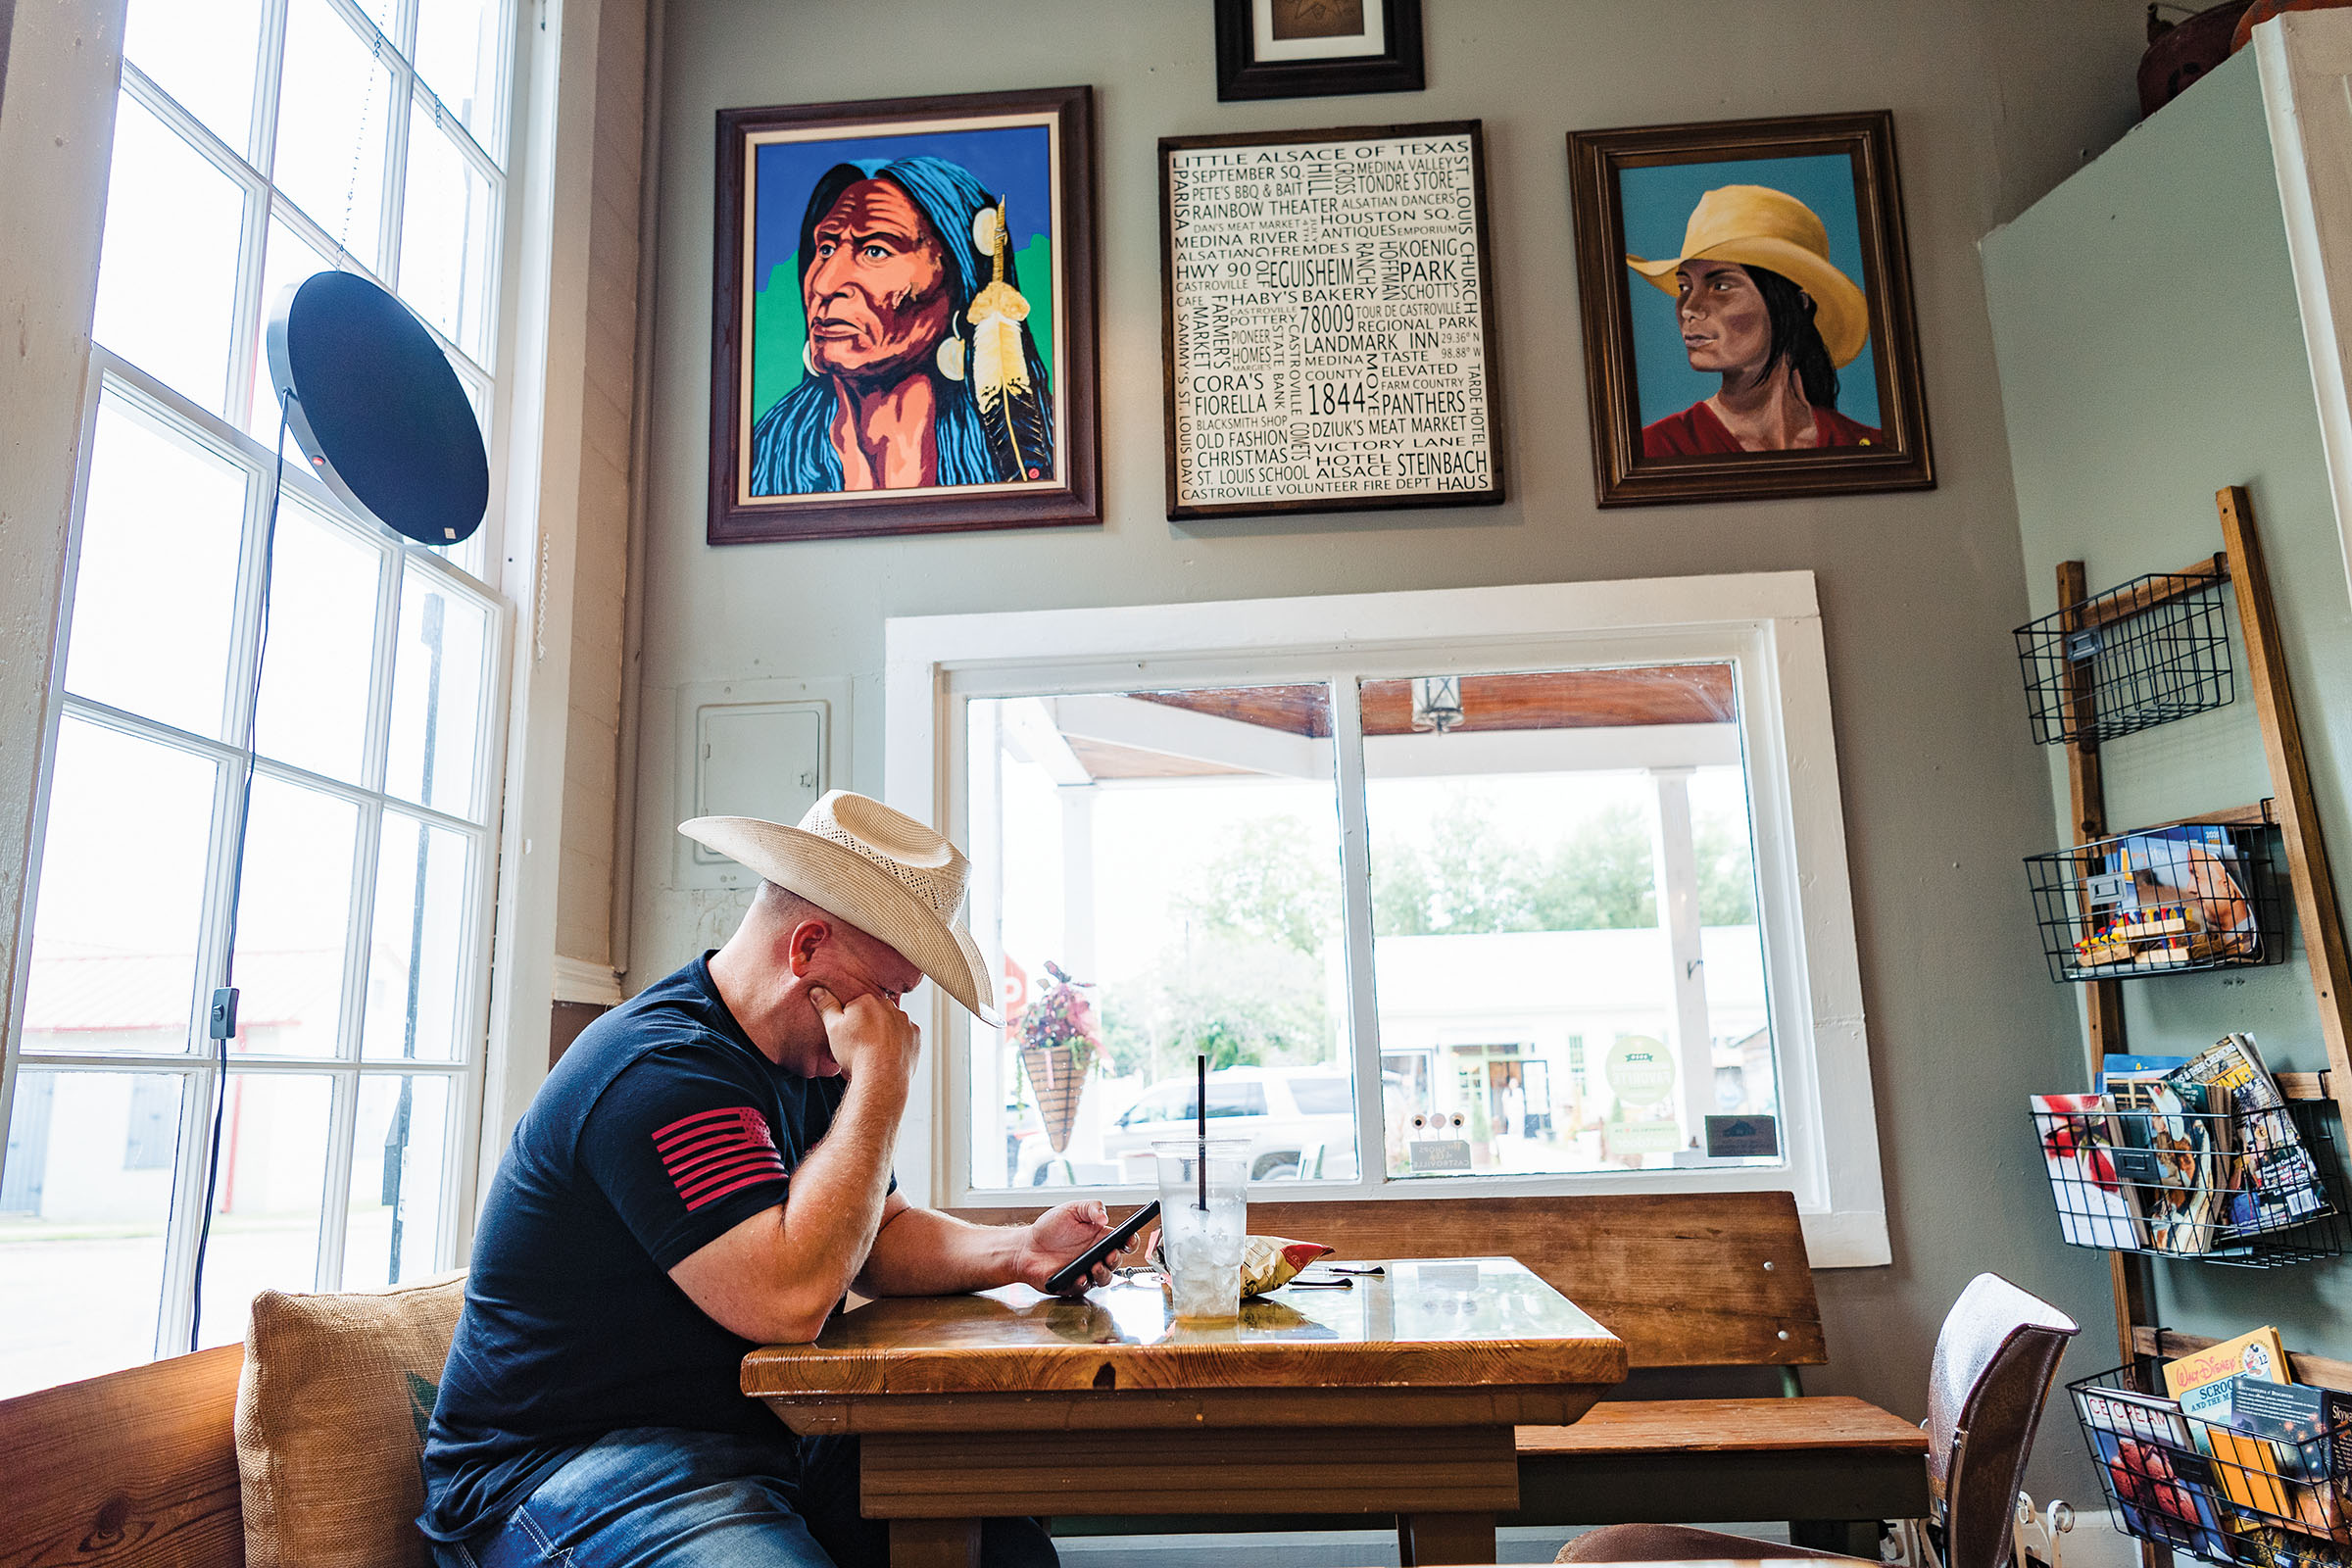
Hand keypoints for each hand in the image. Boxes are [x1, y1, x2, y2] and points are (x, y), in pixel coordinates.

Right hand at [806, 985, 920, 1088]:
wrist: (880, 1075)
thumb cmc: (855, 1052)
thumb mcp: (832, 1028)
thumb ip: (826, 1007)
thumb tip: (817, 990)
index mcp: (869, 1001)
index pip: (856, 1006)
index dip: (849, 1022)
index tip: (848, 1035)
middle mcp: (890, 1007)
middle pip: (875, 1013)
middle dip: (868, 1025)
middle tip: (859, 1045)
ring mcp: (905, 1021)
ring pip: (891, 1025)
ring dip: (884, 1034)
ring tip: (874, 1053)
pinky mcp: (916, 1036)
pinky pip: (905, 1037)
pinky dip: (898, 1044)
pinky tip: (888, 1055)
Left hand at [1012, 1200, 1136, 1296]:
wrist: (1026, 1246)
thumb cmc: (1049, 1228)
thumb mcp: (1072, 1209)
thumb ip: (1091, 1208)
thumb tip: (1105, 1217)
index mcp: (1100, 1238)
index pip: (1123, 1241)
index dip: (1130, 1241)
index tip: (1129, 1238)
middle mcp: (1096, 1256)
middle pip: (1117, 1262)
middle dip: (1117, 1259)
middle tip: (1110, 1254)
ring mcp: (1086, 1271)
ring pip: (1104, 1278)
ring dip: (1103, 1273)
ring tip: (1095, 1266)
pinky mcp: (1073, 1285)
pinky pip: (1083, 1287)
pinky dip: (1083, 1283)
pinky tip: (1079, 1276)